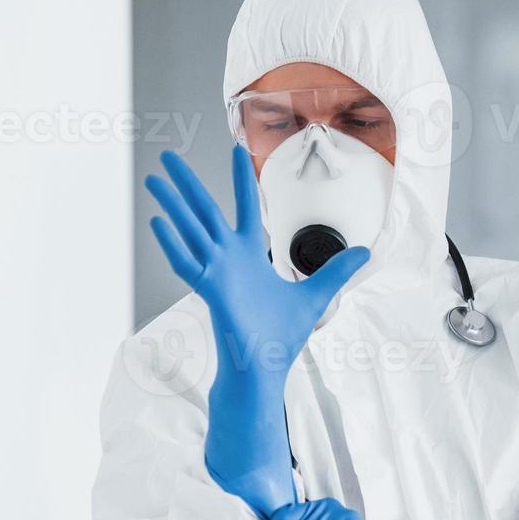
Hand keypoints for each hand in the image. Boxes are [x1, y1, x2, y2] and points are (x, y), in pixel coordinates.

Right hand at [145, 148, 367, 517]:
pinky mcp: (210, 291)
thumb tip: (365, 254)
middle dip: (187, 184)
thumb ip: (338, 271)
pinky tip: (159, 223)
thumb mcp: (317, 296)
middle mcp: (229, 259)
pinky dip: (172, 244)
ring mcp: (217, 273)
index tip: (237, 149)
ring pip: (190, 231)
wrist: (265, 370)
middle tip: (168, 158)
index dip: (240, 179)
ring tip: (153, 180)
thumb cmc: (280, 338)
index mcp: (250, 256)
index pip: (246, 207)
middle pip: (205, 211)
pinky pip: (187, 264)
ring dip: (171, 205)